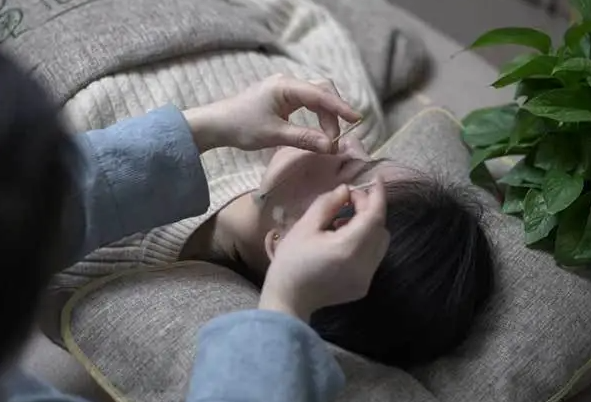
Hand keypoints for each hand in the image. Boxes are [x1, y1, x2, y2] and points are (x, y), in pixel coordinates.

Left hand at [182, 74, 360, 152]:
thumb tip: (331, 146)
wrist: (216, 124)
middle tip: (336, 139)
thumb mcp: (274, 135)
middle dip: (334, 114)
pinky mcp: (283, 98)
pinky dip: (317, 116)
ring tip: (327, 140)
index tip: (357, 120)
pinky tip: (320, 131)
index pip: (320, 94)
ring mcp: (286, 89)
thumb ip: (304, 139)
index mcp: (285, 86)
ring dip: (326, 117)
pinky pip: (308, 103)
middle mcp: (288, 83)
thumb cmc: (241, 127)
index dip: (340, 108)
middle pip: (322, 91)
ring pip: (317, 97)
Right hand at [258, 178, 389, 321]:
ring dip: (368, 227)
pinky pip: (373, 257)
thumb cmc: (291, 261)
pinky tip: (342, 242)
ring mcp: (366, 278)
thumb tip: (346, 190)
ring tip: (342, 223)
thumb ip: (328, 204)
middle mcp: (363, 265)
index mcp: (348, 248)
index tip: (377, 179)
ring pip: (380, 244)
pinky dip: (364, 243)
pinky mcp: (363, 286)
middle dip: (369, 210)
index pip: (374, 216)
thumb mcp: (305, 227)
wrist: (287, 299)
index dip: (378, 196)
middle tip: (347, 202)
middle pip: (381, 229)